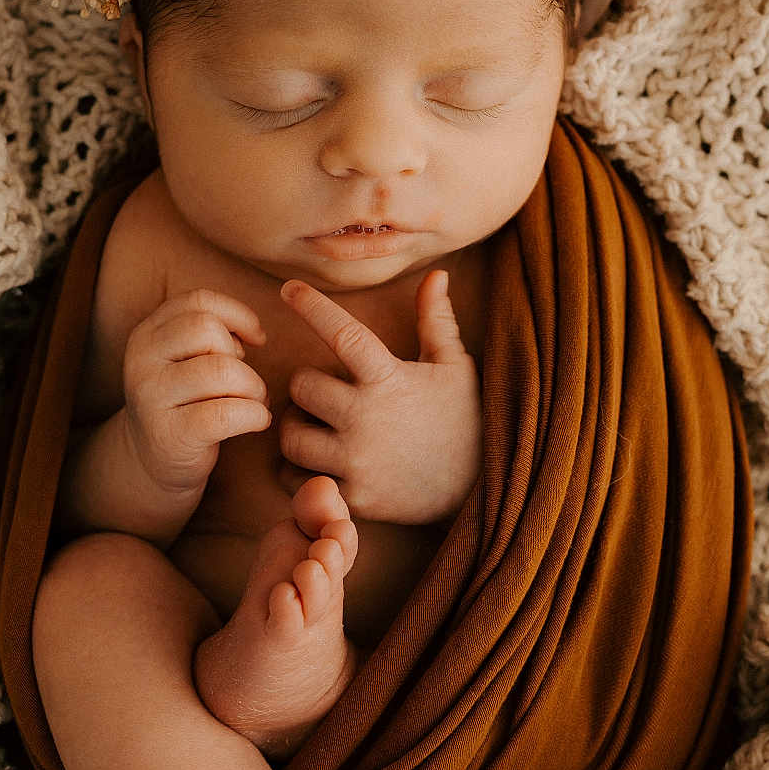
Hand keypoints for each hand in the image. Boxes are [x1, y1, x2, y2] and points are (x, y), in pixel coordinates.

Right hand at [121, 288, 271, 495]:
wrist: (154, 463)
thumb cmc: (185, 403)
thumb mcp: (187, 359)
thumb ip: (212, 335)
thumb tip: (255, 334)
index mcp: (147, 334)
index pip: (198, 301)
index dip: (237, 315)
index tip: (254, 340)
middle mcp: (141, 360)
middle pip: (208, 330)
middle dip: (241, 356)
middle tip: (247, 382)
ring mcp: (151, 397)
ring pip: (221, 370)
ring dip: (253, 388)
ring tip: (254, 402)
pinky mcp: (168, 434)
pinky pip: (225, 413)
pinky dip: (254, 415)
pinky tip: (257, 421)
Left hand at [276, 271, 481, 524]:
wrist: (480, 490)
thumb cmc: (464, 420)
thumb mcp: (455, 367)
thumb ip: (436, 320)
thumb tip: (436, 273)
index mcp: (389, 379)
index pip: (342, 333)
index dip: (311, 306)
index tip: (288, 289)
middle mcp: (366, 418)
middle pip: (300, 386)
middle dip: (306, 384)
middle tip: (324, 391)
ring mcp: (357, 460)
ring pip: (290, 435)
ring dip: (298, 427)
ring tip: (318, 425)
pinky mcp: (352, 496)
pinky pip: (297, 478)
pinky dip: (299, 469)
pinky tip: (320, 459)